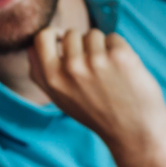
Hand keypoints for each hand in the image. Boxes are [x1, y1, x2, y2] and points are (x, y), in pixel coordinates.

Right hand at [28, 28, 165, 166]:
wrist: (133, 132)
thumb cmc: (96, 115)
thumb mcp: (60, 100)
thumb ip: (42, 74)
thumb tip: (31, 47)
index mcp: (52, 78)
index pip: (42, 37)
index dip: (54, 36)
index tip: (64, 42)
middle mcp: (71, 68)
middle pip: (71, 33)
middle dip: (82, 45)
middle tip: (93, 68)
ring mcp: (96, 61)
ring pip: (94, 34)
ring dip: (102, 48)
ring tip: (109, 72)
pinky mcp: (120, 56)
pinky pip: (114, 38)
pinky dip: (120, 50)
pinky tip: (123, 71)